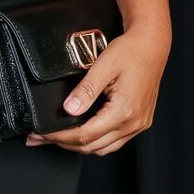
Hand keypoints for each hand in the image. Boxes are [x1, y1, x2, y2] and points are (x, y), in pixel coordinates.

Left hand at [26, 26, 169, 155]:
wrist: (152, 45)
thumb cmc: (131, 51)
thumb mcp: (104, 66)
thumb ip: (86, 90)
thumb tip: (69, 109)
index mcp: (124, 111)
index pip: (85, 135)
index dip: (59, 137)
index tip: (41, 133)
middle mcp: (133, 123)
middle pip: (92, 147)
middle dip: (64, 144)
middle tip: (41, 137)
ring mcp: (138, 124)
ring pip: (103, 148)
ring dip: (79, 146)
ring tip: (57, 137)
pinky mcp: (140, 121)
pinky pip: (114, 141)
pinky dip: (95, 140)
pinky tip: (82, 132)